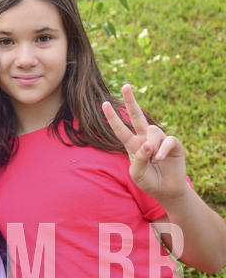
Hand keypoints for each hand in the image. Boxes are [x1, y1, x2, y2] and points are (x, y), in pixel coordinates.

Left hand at [102, 84, 188, 204]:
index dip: (112, 117)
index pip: (120, 129)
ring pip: (153, 131)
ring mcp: (159, 140)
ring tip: (154, 160)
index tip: (103, 104)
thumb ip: (139, 160)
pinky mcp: (174, 144)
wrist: (166, 191)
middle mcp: (145, 138)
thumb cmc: (148, 182)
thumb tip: (147, 145)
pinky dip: (162, 149)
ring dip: (152, 145)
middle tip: (125, 86)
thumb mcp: (137, 174)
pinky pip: (167, 140)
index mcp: (132, 144)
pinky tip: (159, 159)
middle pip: (137, 116)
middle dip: (131, 101)